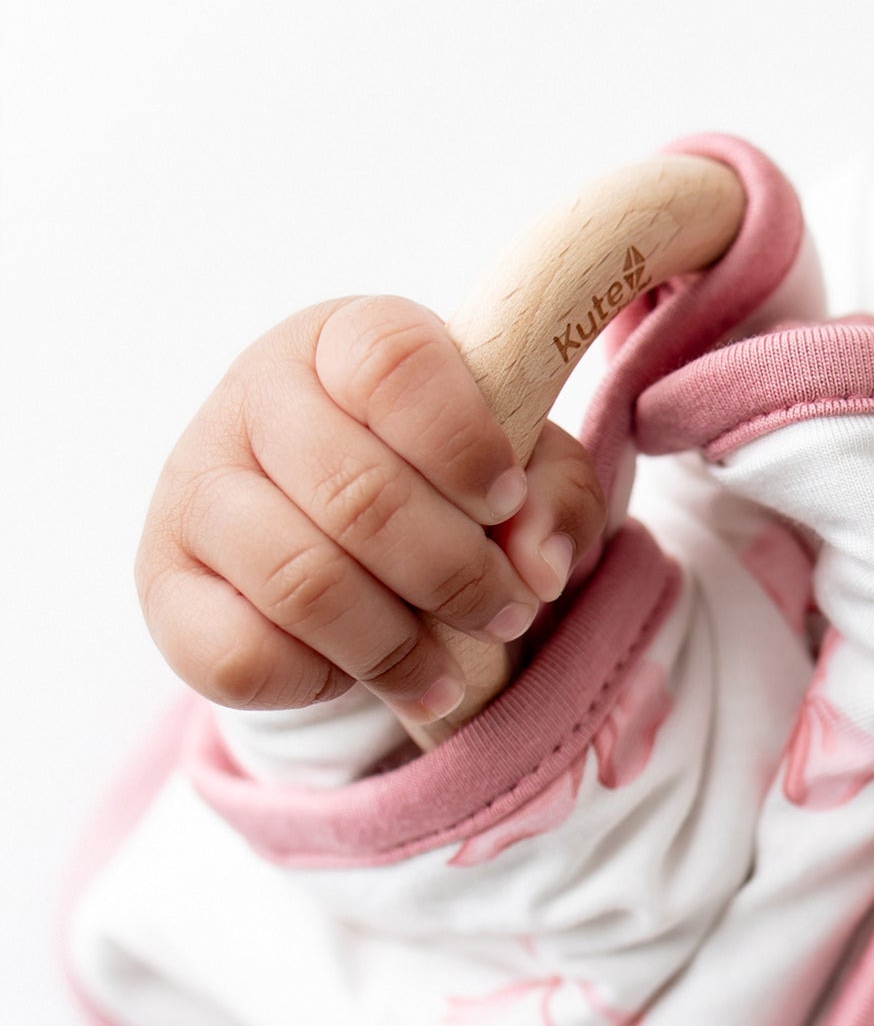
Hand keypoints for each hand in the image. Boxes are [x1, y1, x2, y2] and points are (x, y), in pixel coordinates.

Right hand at [136, 294, 608, 727]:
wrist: (344, 543)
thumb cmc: (446, 484)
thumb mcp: (523, 471)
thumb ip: (555, 495)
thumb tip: (537, 565)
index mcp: (342, 342)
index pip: (395, 365)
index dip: (465, 446)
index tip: (505, 502)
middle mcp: (253, 400)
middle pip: (358, 493)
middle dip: (457, 576)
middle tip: (506, 614)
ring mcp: (195, 491)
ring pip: (303, 583)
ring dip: (400, 647)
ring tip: (452, 674)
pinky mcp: (165, 586)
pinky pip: (243, 656)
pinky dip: (323, 683)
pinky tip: (359, 676)